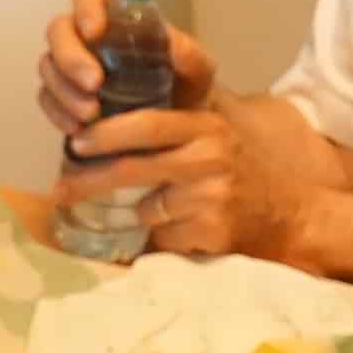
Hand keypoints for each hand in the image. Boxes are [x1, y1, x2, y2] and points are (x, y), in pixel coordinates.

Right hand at [34, 0, 224, 137]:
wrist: (174, 129)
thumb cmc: (183, 88)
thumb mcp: (197, 72)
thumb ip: (190, 56)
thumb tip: (176, 45)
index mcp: (115, 16)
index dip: (86, 8)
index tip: (95, 31)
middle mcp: (85, 35)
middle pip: (59, 30)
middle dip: (71, 57)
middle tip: (95, 83)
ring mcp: (68, 66)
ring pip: (48, 66)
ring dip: (65, 91)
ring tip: (91, 115)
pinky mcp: (61, 97)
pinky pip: (47, 100)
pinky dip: (58, 114)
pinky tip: (77, 129)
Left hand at [60, 99, 309, 263]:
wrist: (292, 212)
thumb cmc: (241, 167)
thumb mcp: (214, 130)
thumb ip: (173, 120)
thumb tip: (107, 116)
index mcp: (205, 124)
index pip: (146, 123)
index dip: (105, 133)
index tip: (74, 142)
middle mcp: (209, 155)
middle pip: (133, 166)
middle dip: (89, 179)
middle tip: (61, 188)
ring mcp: (211, 195)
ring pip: (146, 207)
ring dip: (133, 212)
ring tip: (130, 210)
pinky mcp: (212, 230)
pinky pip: (164, 236)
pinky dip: (161, 236)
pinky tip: (176, 230)